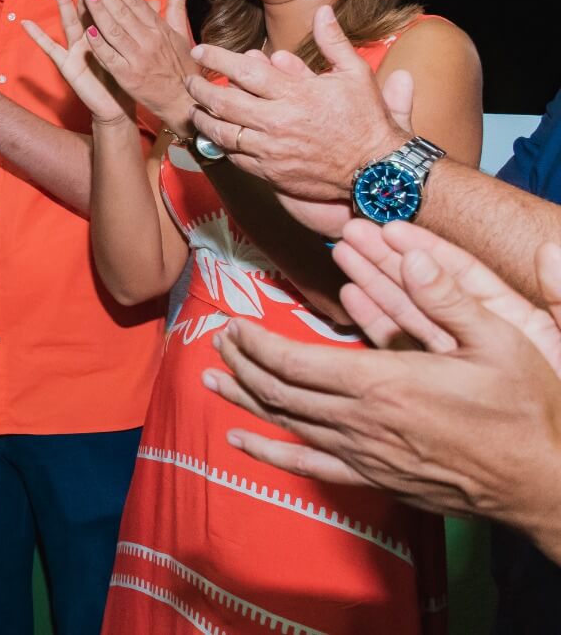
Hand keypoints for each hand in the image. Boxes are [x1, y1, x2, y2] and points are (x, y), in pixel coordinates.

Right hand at [22, 0, 129, 125]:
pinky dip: (39, 37)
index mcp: (105, 33)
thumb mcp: (136, 48)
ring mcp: (75, 50)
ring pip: (70, 22)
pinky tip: (27, 25)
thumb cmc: (125, 78)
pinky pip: (51, 49)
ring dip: (62, 2)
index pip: (103, 5)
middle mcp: (88, 38)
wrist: (118, 106)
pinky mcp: (68, 65)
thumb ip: (141, 22)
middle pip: (84, 8)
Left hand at [76, 0, 195, 129]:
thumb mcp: (182, 35)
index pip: (136, 2)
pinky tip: (88, 31)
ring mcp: (138, 58)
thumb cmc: (182, 68)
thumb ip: (178, 8)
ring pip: (114, 30)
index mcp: (160, 29)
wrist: (182, 101)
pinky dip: (99, 44)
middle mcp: (150, 40)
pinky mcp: (128, 76)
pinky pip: (110, 57)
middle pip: (123, 12)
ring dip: (99, 11)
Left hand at [187, 5, 411, 199]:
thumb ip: (333, 42)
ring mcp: (271, 149)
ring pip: (222, 132)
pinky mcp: (271, 173)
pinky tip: (216, 136)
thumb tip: (323, 10)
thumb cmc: (366, 119)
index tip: (199, 51)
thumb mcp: (356, 73)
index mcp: (295, 93)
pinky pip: (235, 157)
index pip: (244, 70)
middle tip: (189, 81)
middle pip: (224, 101)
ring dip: (203, 119)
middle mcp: (278, 121)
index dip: (216, 59)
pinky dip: (221, 145)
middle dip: (200, 89)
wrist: (376, 170)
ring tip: (194, 109)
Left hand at [202, 243, 560, 528]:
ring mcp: (365, 455)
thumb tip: (411, 256)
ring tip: (211, 379)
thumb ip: (449, 298)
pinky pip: (309, 465)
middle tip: (218, 342)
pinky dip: (269, 453)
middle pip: (281, 391)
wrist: (545, 482)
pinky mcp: (375, 479)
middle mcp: (363, 422)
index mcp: (384, 384)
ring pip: (287, 424)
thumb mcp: (499, 342)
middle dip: (244, 363)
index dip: (257, 343)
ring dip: (245, 399)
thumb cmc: (526, 410)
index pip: (296, 361)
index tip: (233, 324)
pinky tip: (240, 440)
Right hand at [333, 219, 560, 366]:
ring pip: (408, 311)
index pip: (464, 274)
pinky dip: (375, 319)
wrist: (554, 461)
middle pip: (426, 287)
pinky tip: (352, 297)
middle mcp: (481, 335)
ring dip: (374, 281)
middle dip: (387, 257)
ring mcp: (456, 358)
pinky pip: (401, 344)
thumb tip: (551, 251)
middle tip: (352, 232)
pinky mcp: (438, 381)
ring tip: (345, 255)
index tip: (393, 228)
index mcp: (515, 321)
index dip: (428, 247)